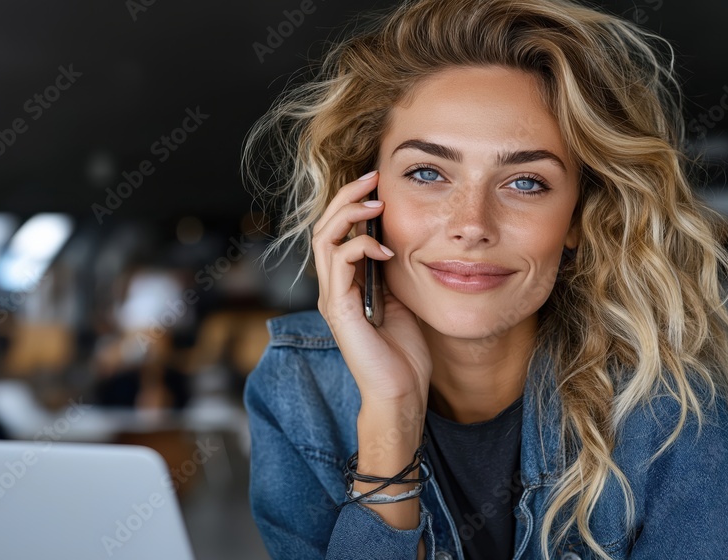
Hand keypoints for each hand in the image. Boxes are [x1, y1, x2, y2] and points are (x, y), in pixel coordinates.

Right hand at [312, 171, 431, 408]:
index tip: (378, 183)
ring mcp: (332, 298)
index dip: (352, 203)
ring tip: (376, 204)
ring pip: (325, 239)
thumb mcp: (400, 299)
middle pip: (324, 226)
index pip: (337, 231)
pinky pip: (339, 264)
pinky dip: (359, 248)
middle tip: (373, 178)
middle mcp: (332, 287)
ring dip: (349, 215)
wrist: (400, 394)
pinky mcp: (339, 310)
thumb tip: (398, 238)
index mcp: (345, 283)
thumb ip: (391, 271)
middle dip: (347, 197)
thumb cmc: (403, 352)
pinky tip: (384, 249)